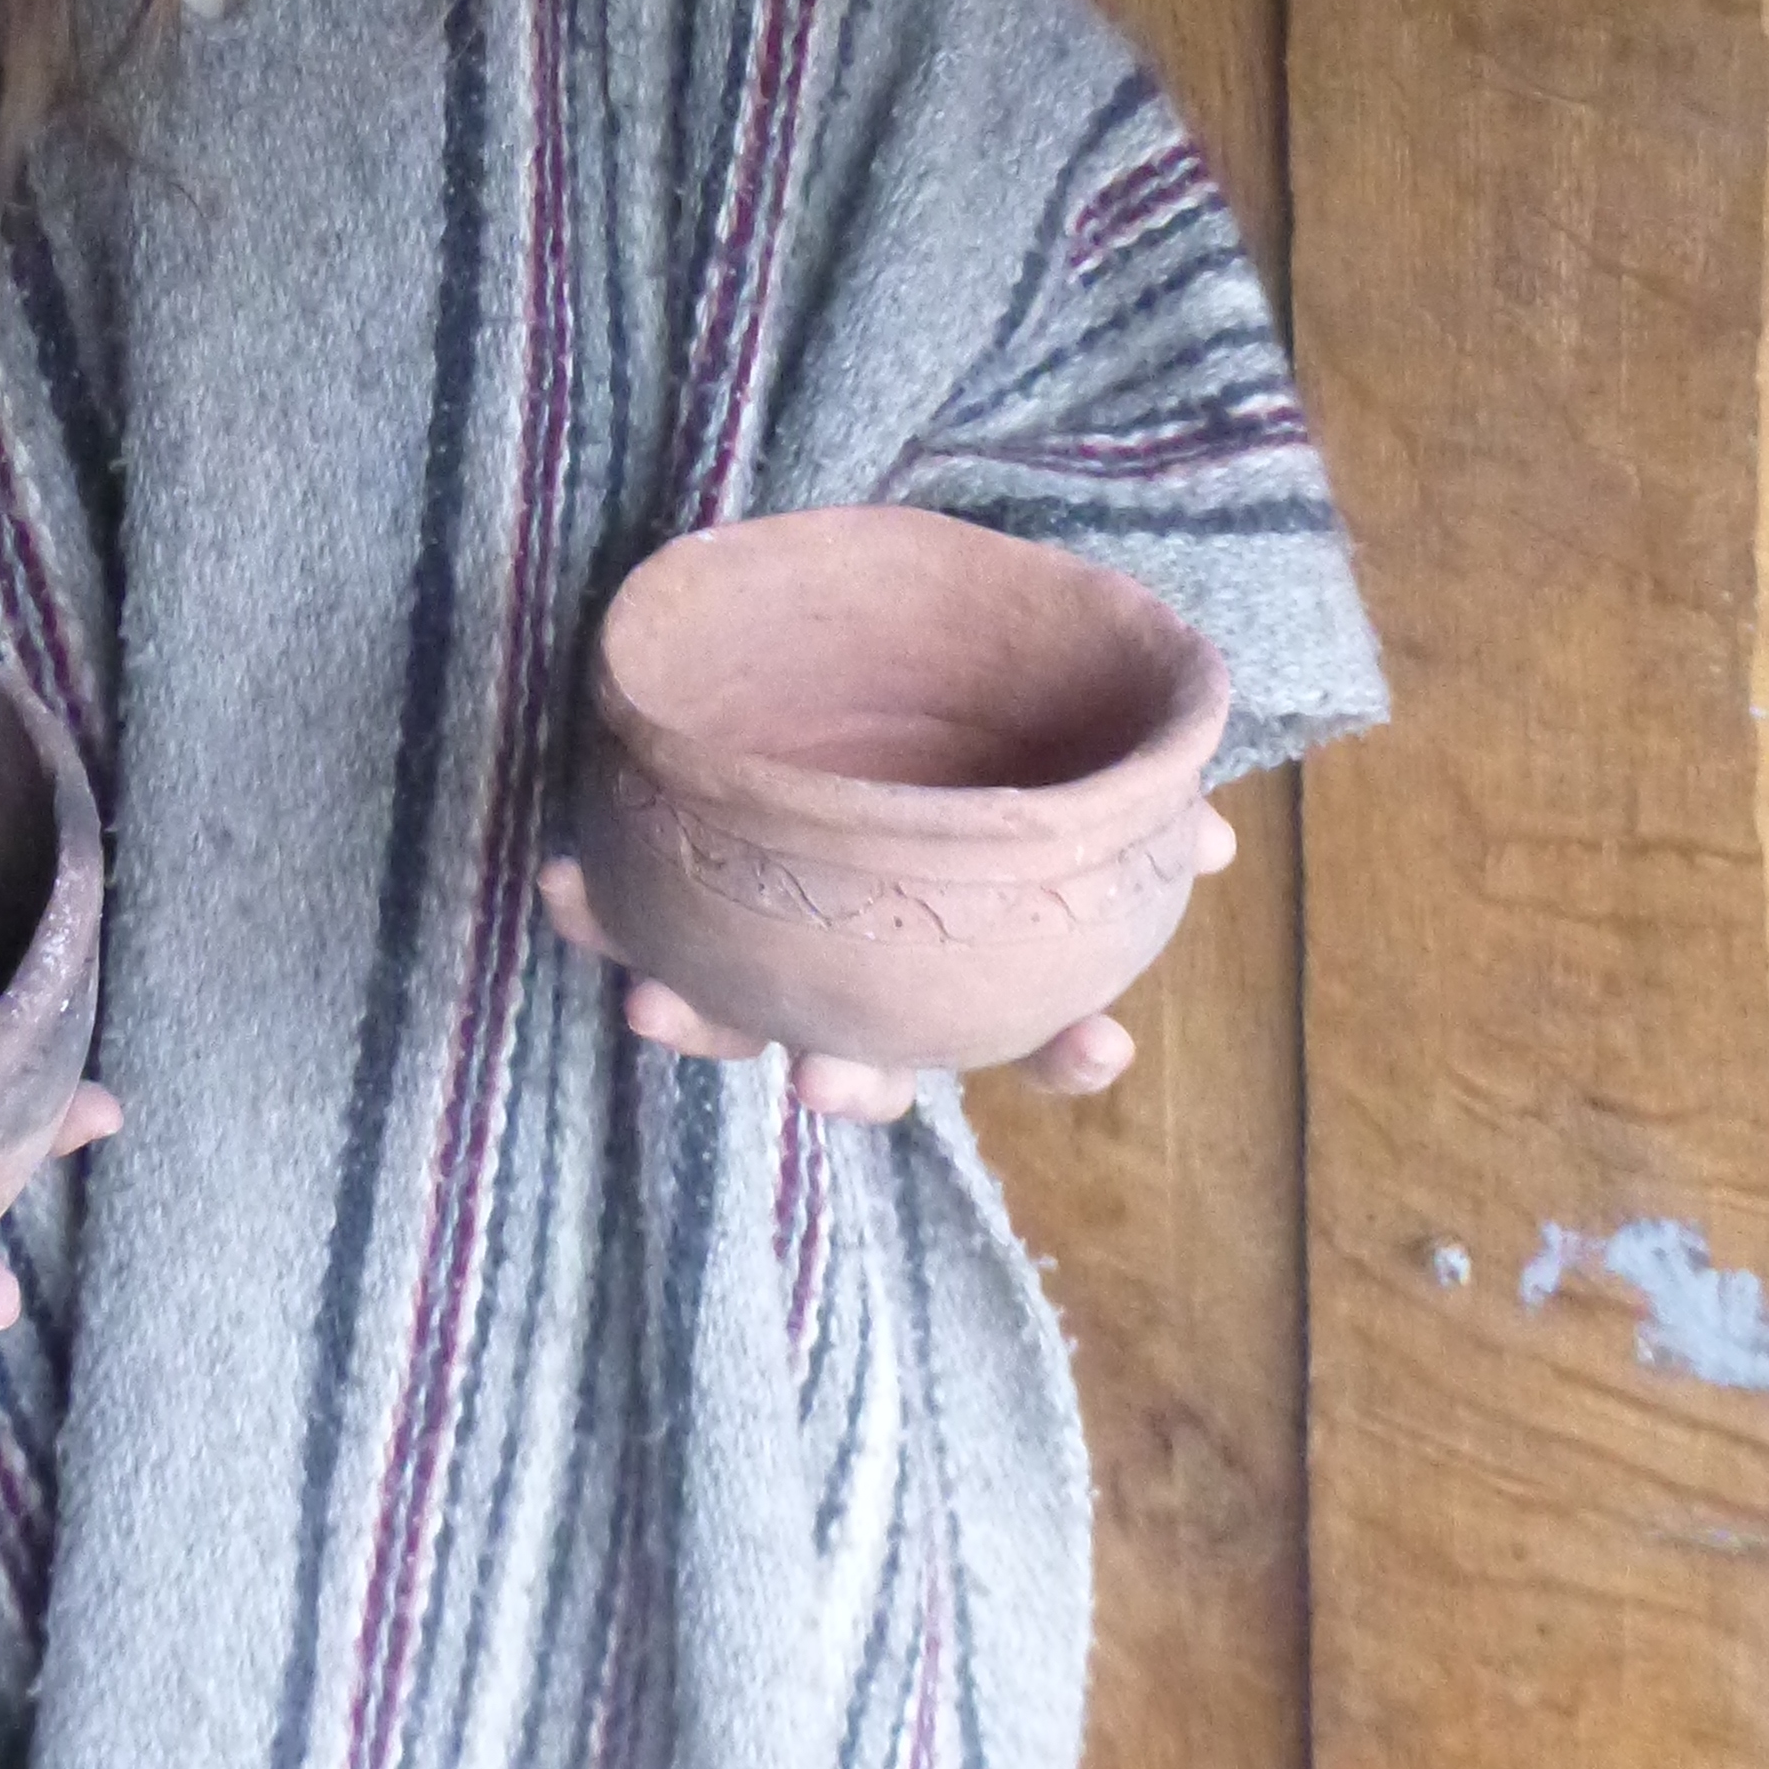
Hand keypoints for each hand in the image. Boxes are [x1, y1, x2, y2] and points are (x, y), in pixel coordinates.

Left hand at [534, 814, 1236, 1118]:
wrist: (829, 689)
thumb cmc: (950, 748)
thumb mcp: (1041, 760)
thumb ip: (1117, 800)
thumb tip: (1204, 838)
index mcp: (950, 960)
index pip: (1025, 1031)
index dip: (1060, 1050)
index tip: (1096, 1048)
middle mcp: (860, 981)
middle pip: (862, 1061)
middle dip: (848, 1080)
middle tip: (823, 1077)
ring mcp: (767, 955)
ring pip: (735, 1015)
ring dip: (695, 1017)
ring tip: (652, 1007)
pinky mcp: (680, 901)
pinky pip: (635, 916)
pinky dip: (596, 911)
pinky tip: (565, 887)